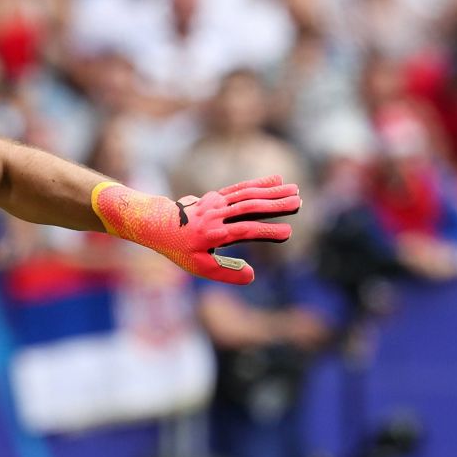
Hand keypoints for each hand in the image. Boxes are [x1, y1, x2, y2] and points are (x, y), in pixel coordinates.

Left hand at [92, 175, 300, 284]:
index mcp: (212, 233)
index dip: (266, 232)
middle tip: (299, 203)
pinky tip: (277, 180)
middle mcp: (215, 214)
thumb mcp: (198, 267)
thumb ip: (226, 272)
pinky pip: (241, 188)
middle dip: (275, 205)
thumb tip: (251, 276)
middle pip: (249, 207)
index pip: (244, 231)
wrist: (157, 223)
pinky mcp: (217, 195)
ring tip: (296, 191)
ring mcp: (216, 202)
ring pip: (247, 194)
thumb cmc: (179, 248)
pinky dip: (259, 183)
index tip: (287, 233)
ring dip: (272, 192)